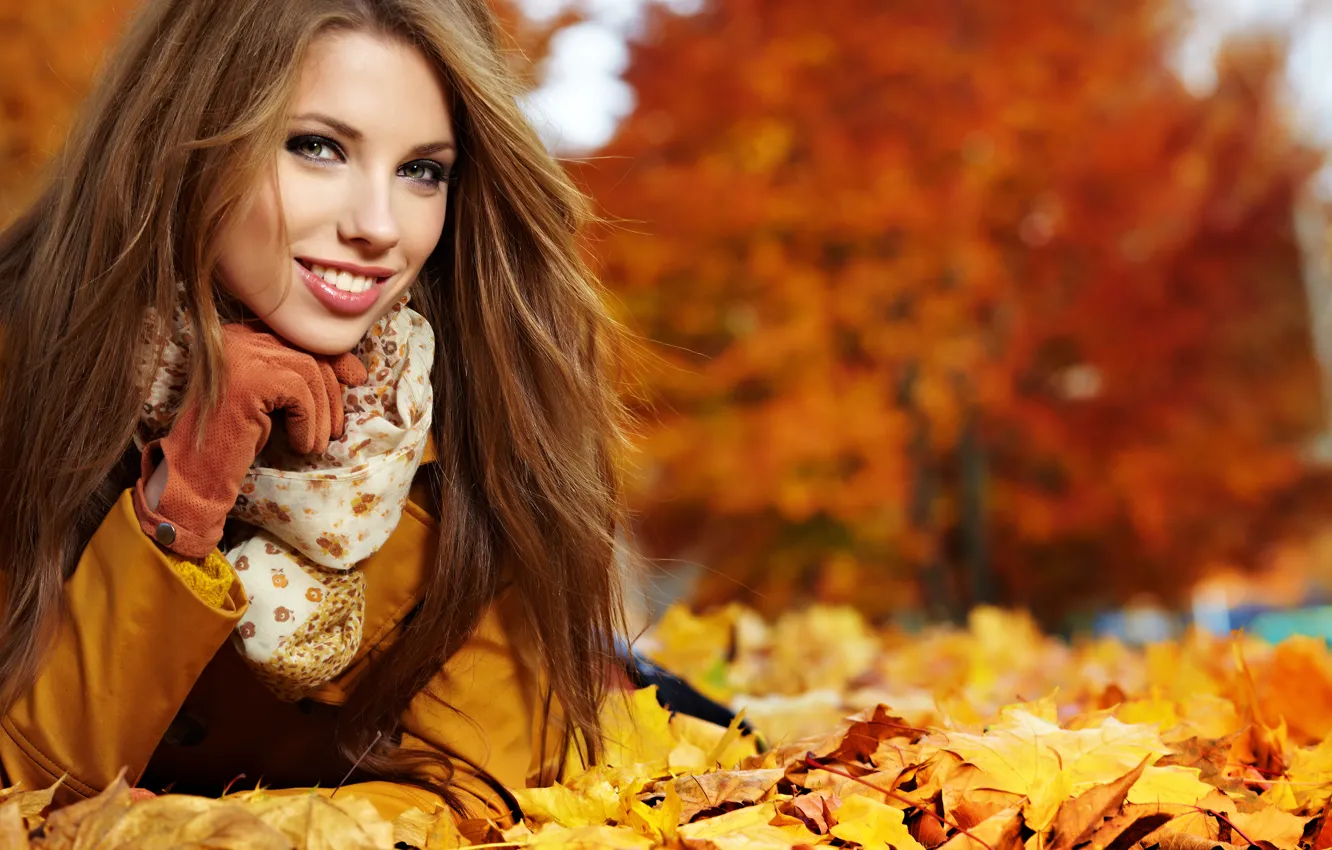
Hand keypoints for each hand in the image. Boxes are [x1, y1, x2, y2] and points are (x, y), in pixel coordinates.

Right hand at [133, 324, 367, 556]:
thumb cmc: (234, 438)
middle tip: (338, 427)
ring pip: (308, 372)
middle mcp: (236, 336)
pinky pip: (300, 394)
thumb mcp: (271, 400)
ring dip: (322, 413)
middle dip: (332, 390)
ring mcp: (240, 354)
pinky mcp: (250, 378)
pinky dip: (309, 422)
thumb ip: (296, 375)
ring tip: (318, 444)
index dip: (332, 358)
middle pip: (307, 352)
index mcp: (239, 335)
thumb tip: (352, 368)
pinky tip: (301, 444)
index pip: (298, 336)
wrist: (194, 472)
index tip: (356, 379)